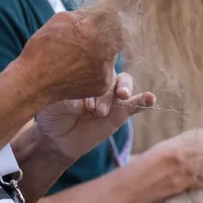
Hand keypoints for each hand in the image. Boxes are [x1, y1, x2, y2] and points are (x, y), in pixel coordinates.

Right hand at [16, 8, 123, 103]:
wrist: (34, 82)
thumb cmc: (43, 49)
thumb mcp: (60, 20)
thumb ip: (85, 13)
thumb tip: (101, 10)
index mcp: (93, 31)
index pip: (115, 18)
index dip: (110, 17)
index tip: (102, 20)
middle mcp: (104, 51)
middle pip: (118, 36)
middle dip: (107, 34)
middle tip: (91, 38)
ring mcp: (105, 70)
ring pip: (113, 54)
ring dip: (103, 51)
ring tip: (81, 55)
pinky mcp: (104, 85)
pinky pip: (107, 70)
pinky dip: (98, 68)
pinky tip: (80, 68)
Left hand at [35, 72, 155, 160]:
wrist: (57, 138)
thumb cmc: (52, 115)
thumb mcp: (53, 105)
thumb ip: (66, 100)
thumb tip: (79, 104)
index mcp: (83, 74)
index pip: (95, 64)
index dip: (94, 72)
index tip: (84, 92)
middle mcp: (100, 82)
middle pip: (110, 75)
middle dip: (106, 90)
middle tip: (96, 108)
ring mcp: (111, 97)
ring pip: (123, 86)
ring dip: (124, 90)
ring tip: (122, 96)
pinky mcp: (120, 114)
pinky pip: (135, 105)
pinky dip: (144, 101)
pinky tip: (151, 98)